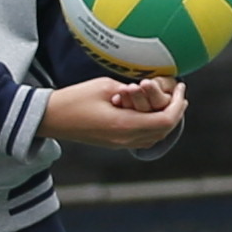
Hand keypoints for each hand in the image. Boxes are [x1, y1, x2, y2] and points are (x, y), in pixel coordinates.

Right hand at [39, 73, 182, 148]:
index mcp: (124, 125)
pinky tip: (151, 111)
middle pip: (164, 131)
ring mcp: (118, 144)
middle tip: (180, 94)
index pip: (165, 121)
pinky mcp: (113, 143)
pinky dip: (153, 126)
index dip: (178, 105)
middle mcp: (124, 139)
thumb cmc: (75, 99)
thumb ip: (132, 91)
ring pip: (154, 137)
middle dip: (176, 112)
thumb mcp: (106, 87)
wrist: (50, 118)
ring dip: (165, 120)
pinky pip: (142, 138)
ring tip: (169, 101)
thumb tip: (149, 91)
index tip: (181, 88)